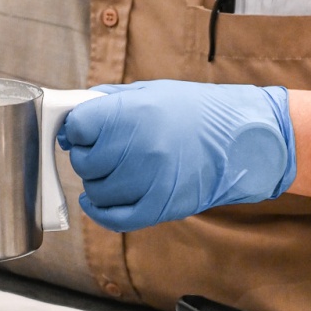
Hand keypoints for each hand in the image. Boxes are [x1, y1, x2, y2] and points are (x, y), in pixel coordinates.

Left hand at [60, 80, 295, 233]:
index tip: (84, 130)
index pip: (79, 126)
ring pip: (96, 190)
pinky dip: (98, 211)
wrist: (239, 139)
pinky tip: (95, 200)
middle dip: (87, 155)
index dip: (78, 129)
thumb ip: (108, 104)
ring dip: (97, 182)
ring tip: (114, 169)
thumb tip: (71, 122)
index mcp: (133, 113)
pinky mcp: (160, 207)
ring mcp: (149, 180)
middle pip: (84, 161)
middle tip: (102, 150)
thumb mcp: (149, 92)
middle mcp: (138, 147)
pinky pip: (113, 218)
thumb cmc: (192, 111)